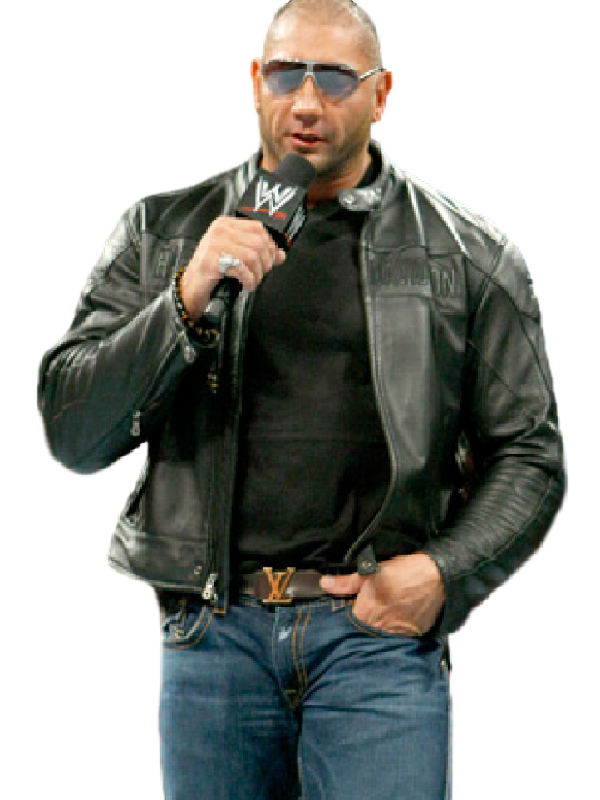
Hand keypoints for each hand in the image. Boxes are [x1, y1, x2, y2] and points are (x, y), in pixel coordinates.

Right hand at [181, 217, 285, 320]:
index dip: (270, 245)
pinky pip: (241, 268)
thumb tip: (280, 255)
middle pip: (257, 242)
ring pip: (252, 256)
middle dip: (265, 262)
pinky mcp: (211, 261)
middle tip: (260, 274)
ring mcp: (214, 245)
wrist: (192, 286)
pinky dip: (248, 280)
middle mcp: (219, 230)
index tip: (271, 260)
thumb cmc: (214, 270)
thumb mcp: (236, 255)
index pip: (258, 228)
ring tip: (252, 281)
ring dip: (257, 273)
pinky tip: (246, 285)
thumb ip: (258, 252)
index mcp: (226, 224)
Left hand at [320, 553, 444, 636]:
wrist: (435, 576)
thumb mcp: (369, 573)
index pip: (350, 622)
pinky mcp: (415, 634)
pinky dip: (400, 627)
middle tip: (375, 606)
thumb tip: (324, 584)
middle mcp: (381, 629)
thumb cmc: (401, 572)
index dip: (352, 612)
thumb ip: (345, 583)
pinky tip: (402, 615)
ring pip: (384, 633)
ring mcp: (399, 634)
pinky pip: (402, 635)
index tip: (355, 605)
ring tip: (389, 609)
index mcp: (366, 615)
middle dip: (367, 620)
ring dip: (383, 625)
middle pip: (367, 629)